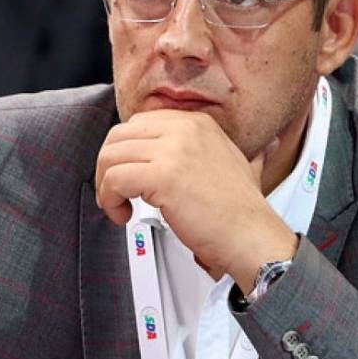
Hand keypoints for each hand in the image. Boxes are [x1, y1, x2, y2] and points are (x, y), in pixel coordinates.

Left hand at [95, 110, 297, 291]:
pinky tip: (122, 214)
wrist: (251, 235)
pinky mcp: (162, 176)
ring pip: (111, 156)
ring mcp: (173, 150)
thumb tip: (211, 150)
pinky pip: (114, 179)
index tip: (129, 174)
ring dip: (106, 185)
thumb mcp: (234, 162)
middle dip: (108, 166)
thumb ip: (212, 149)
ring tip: (118, 206)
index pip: (140, 123)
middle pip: (119, 136)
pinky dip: (110, 199)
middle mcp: (184, 130)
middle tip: (116, 192)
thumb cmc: (240, 210)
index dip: (126, 151)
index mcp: (196, 123)